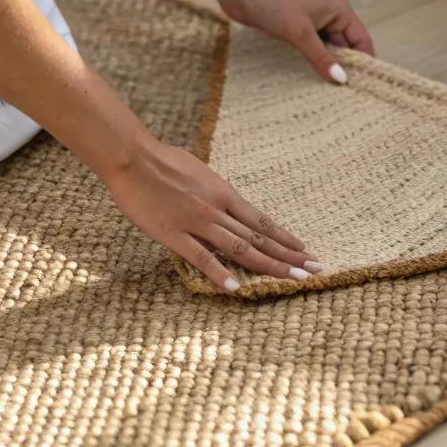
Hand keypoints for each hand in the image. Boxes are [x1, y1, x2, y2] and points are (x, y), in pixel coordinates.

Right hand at [105, 134, 324, 291]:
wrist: (132, 157)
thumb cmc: (162, 160)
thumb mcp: (199, 171)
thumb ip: (214, 191)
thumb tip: (225, 202)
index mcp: (224, 192)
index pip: (261, 220)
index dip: (284, 237)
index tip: (304, 250)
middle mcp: (217, 208)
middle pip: (259, 237)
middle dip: (288, 256)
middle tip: (314, 270)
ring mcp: (196, 222)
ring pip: (240, 248)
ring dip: (268, 266)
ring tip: (292, 280)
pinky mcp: (173, 234)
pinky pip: (201, 257)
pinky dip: (220, 273)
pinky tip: (237, 288)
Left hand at [215, 0, 375, 83]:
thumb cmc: (274, 3)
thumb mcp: (300, 33)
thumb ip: (321, 57)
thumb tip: (341, 79)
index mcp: (339, 10)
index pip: (361, 40)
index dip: (364, 62)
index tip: (362, 86)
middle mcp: (330, 15)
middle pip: (345, 46)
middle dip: (344, 67)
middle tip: (343, 94)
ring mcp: (312, 21)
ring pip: (327, 48)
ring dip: (326, 65)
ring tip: (328, 91)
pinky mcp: (296, 28)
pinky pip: (311, 48)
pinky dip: (312, 60)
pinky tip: (309, 77)